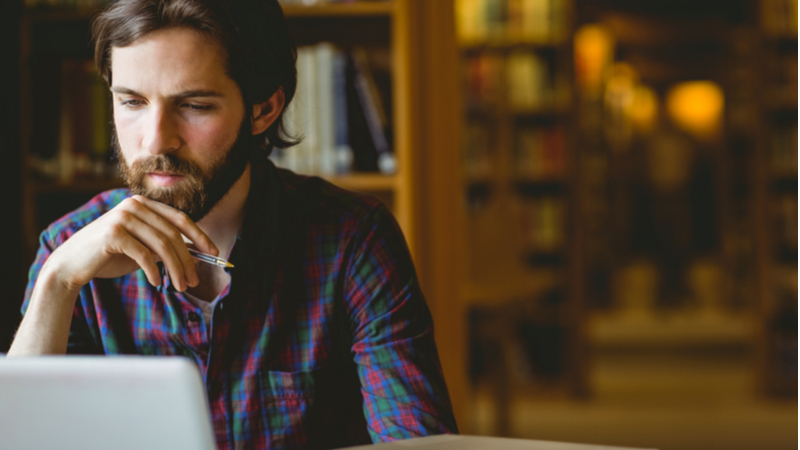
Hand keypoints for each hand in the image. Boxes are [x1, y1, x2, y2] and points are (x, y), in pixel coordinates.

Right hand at [44, 195, 217, 292]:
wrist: (71, 265)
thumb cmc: (110, 257)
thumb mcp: (142, 248)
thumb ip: (164, 246)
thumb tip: (196, 254)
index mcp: (142, 204)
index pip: (179, 218)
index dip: (200, 235)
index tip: (214, 252)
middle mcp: (133, 205)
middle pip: (173, 234)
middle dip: (188, 260)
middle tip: (194, 281)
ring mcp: (122, 217)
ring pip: (162, 245)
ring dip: (175, 269)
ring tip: (181, 287)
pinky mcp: (113, 233)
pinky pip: (144, 254)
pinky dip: (154, 271)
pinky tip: (157, 284)